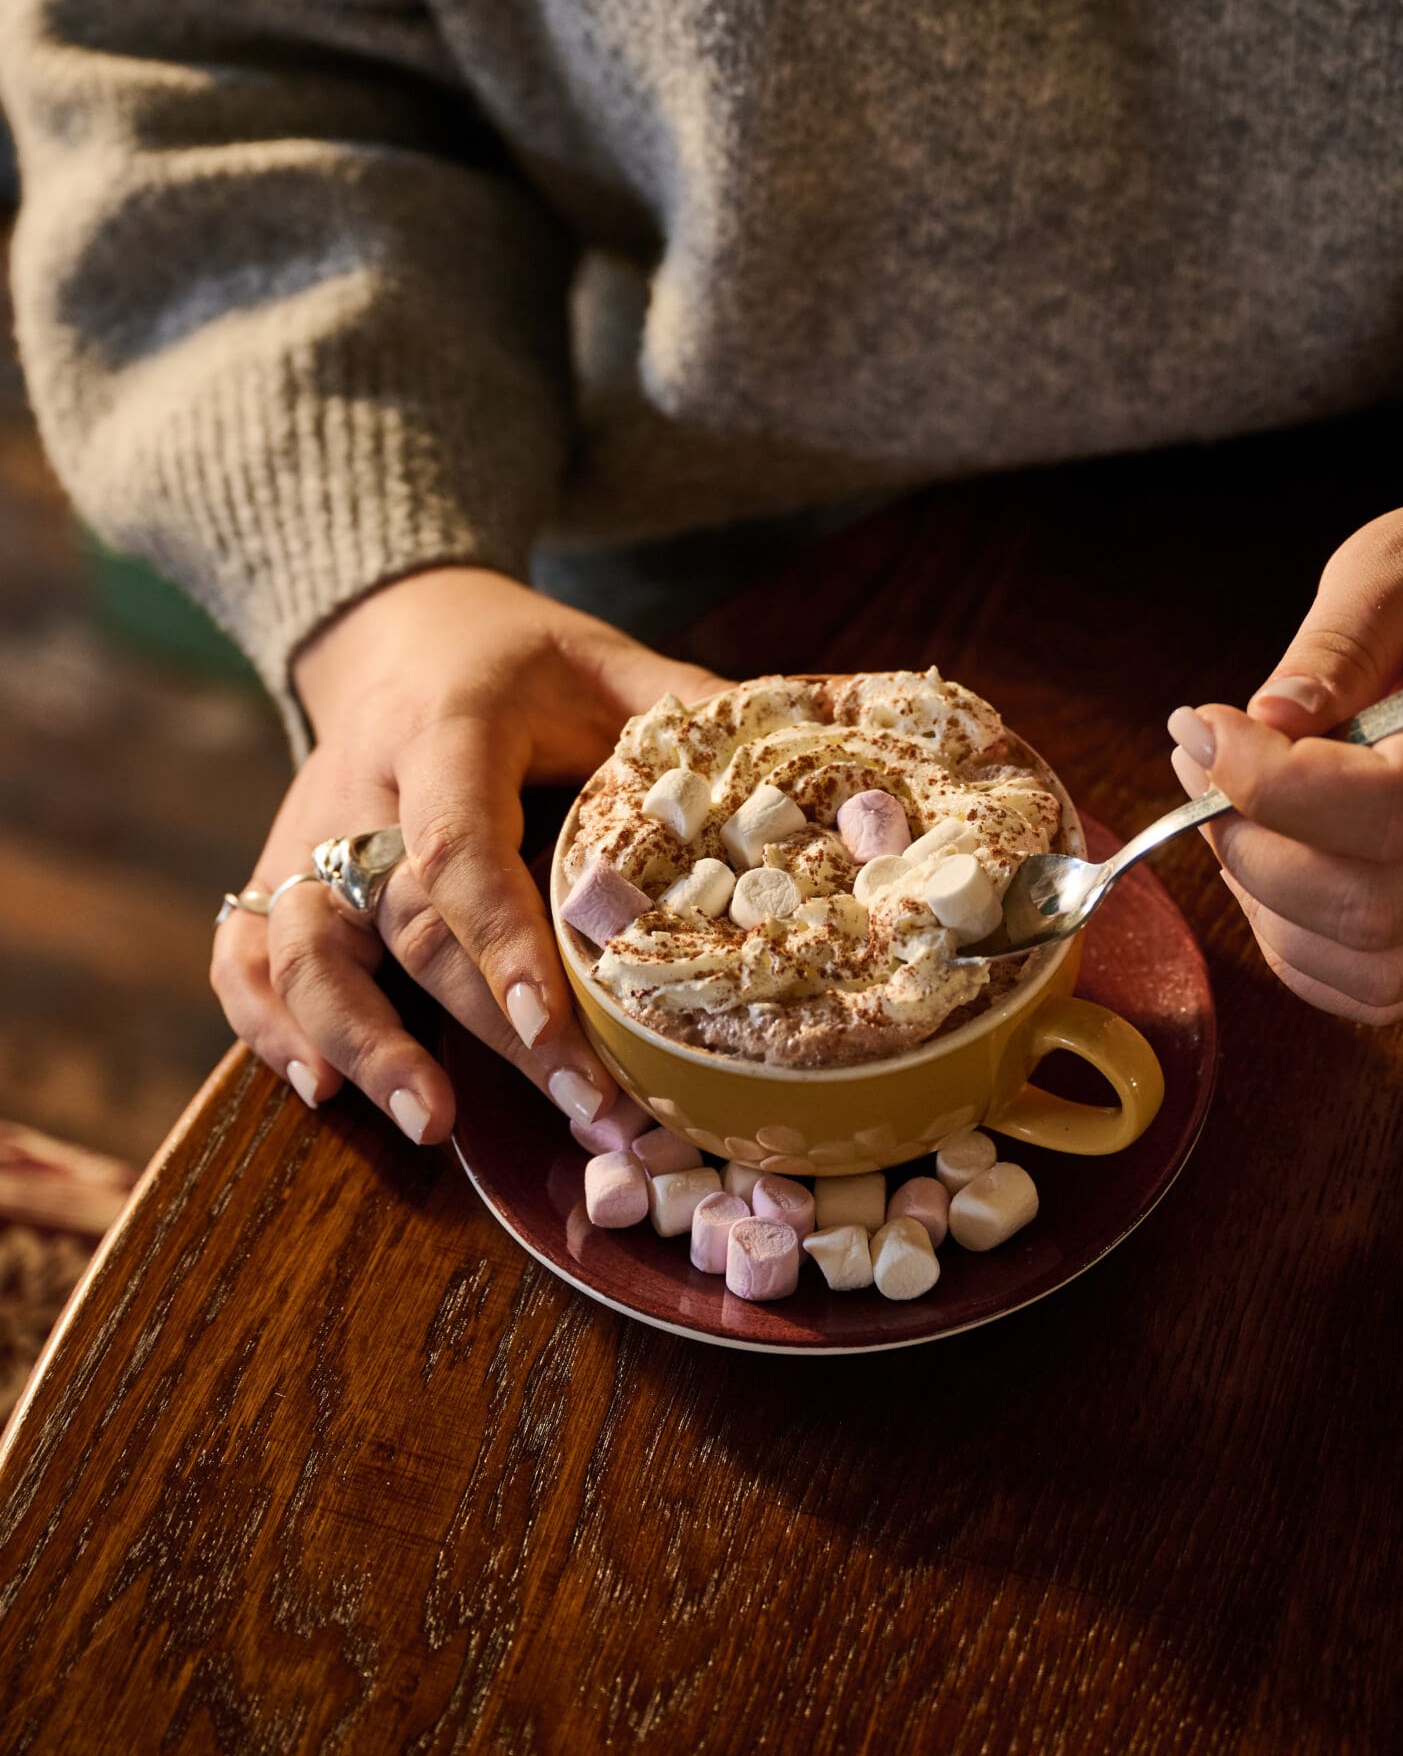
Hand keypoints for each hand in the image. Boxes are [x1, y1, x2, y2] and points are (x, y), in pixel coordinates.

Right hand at [209, 566, 725, 1138]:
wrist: (402, 630)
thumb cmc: (522, 662)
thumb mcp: (606, 660)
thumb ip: (686, 711)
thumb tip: (805, 761)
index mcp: (449, 727)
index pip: (459, 839)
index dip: (500, 936)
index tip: (548, 1020)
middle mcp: (361, 785)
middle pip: (403, 920)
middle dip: (481, 1026)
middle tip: (578, 1108)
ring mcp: (306, 833)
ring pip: (301, 945)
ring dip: (359, 1041)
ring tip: (429, 1125)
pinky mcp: (277, 869)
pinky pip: (244, 954)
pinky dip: (267, 1026)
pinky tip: (319, 1093)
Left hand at [1165, 496, 1402, 1023]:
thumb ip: (1340, 638)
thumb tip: (1267, 722)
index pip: (1393, 803)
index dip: (1274, 784)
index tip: (1204, 727)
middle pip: (1376, 905)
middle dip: (1251, 847)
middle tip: (1200, 766)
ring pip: (1375, 965)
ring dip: (1265, 906)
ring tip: (1226, 812)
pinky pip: (1385, 990)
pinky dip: (1302, 955)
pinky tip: (1266, 873)